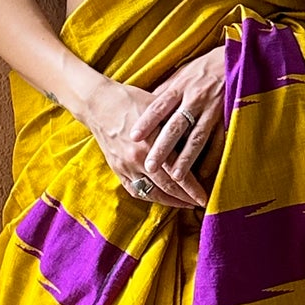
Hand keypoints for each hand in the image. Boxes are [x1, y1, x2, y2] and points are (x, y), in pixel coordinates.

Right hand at [79, 69, 207, 209]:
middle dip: (185, 198)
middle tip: (200, 203)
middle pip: (167, 187)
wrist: (99, 104)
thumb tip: (198, 139)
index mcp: (151, 143)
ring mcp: (126, 167)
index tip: (205, 197)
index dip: (193, 188)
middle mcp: (138, 159)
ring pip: (151, 193)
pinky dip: (150, 197)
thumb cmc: (132, 101)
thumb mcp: (159, 109)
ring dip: (170, 201)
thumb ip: (176, 127)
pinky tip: (162, 198)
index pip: (177, 172)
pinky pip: (135, 190)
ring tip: (184, 203)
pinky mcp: (117, 170)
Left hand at [127, 45, 226, 209]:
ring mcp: (213, 109)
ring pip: (197, 137)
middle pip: (176, 126)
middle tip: (150, 166)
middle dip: (162, 147)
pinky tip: (203, 172)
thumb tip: (145, 108)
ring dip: (186, 158)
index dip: (147, 121)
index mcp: (181, 87)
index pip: (159, 106)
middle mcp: (195, 98)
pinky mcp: (228, 117)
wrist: (237, 59)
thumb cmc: (204, 68)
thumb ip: (165, 92)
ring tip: (176, 176)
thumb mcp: (181, 73)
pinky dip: (213, 158)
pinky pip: (220, 141)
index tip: (134, 137)